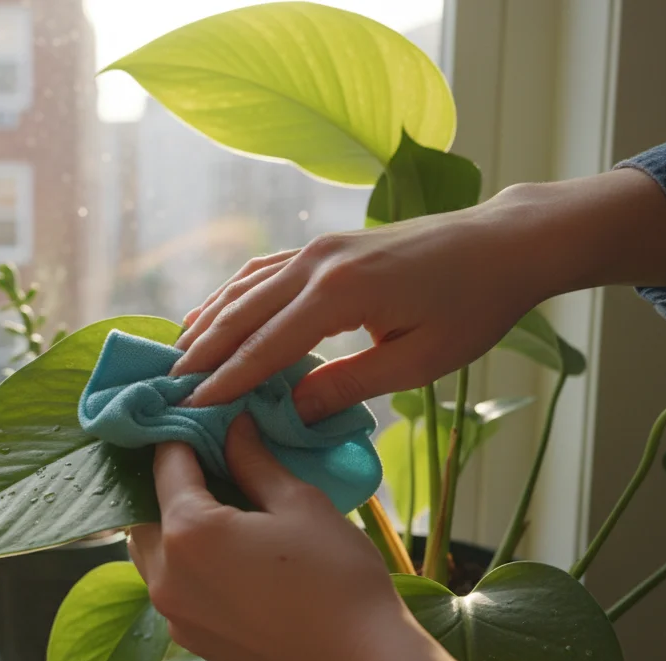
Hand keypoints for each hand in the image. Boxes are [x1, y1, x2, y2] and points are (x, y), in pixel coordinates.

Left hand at [130, 417, 460, 660]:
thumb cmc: (338, 580)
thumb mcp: (299, 503)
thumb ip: (254, 462)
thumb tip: (234, 428)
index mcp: (187, 532)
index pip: (166, 464)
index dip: (183, 432)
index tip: (199, 416)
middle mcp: (165, 575)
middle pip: (145, 509)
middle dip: (170, 480)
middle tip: (208, 458)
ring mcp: (174, 614)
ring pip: (151, 551)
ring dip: (170, 522)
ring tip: (216, 501)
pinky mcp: (191, 639)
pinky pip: (170, 585)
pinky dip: (183, 559)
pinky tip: (224, 549)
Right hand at [171, 169, 665, 420]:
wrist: (500, 244)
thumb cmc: (470, 308)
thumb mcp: (416, 363)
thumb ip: (348, 385)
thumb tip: (290, 411)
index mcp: (340, 294)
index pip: (265, 347)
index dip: (225, 382)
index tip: (189, 410)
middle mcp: (317, 263)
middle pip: (241, 313)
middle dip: (201, 353)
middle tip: (165, 391)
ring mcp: (317, 248)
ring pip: (244, 288)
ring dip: (208, 322)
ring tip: (177, 358)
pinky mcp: (324, 245)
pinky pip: (262, 271)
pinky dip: (231, 296)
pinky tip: (212, 315)